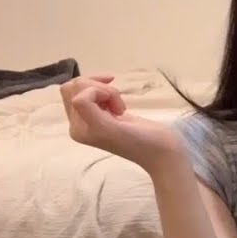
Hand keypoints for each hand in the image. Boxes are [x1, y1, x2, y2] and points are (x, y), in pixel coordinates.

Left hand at [59, 75, 181, 170]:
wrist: (162, 151)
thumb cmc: (140, 141)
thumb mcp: (108, 127)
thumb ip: (87, 109)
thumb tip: (83, 93)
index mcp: (77, 128)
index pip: (74, 93)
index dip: (97, 91)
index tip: (118, 108)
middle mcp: (80, 123)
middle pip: (75, 87)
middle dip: (99, 88)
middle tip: (118, 104)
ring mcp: (91, 118)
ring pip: (85, 87)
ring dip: (105, 90)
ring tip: (120, 106)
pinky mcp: (104, 113)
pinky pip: (95, 91)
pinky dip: (109, 92)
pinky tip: (119, 104)